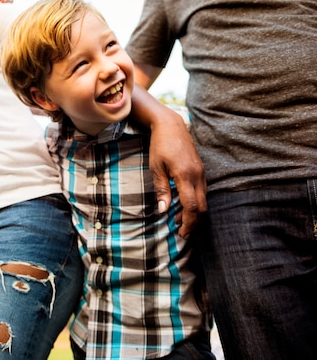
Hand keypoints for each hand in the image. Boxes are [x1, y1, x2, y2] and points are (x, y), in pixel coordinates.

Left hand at [148, 109, 206, 238]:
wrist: (171, 126)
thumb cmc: (160, 145)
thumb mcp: (156, 167)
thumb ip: (162, 189)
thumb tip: (164, 211)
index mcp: (185, 175)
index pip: (191, 206)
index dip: (187, 222)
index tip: (180, 232)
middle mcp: (198, 175)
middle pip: (201, 207)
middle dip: (193, 222)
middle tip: (182, 233)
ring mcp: (201, 173)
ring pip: (203, 200)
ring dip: (194, 214)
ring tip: (179, 223)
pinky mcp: (201, 170)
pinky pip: (202, 191)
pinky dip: (195, 202)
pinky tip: (183, 206)